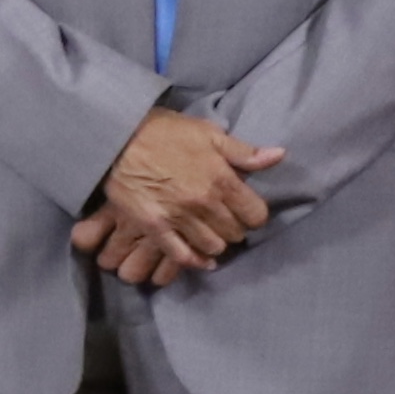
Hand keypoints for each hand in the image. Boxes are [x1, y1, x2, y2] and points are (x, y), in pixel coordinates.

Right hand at [71, 103, 284, 285]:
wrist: (116, 137)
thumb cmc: (164, 132)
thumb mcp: (208, 132)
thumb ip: (244, 151)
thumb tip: (278, 156)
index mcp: (222, 179)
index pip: (256, 215)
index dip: (253, 214)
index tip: (244, 210)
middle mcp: (204, 202)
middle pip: (235, 233)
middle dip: (234, 227)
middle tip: (224, 220)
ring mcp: (178, 217)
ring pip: (212, 246)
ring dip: (215, 242)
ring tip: (210, 233)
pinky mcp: (154, 226)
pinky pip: (181, 255)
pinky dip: (195, 261)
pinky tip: (202, 260)